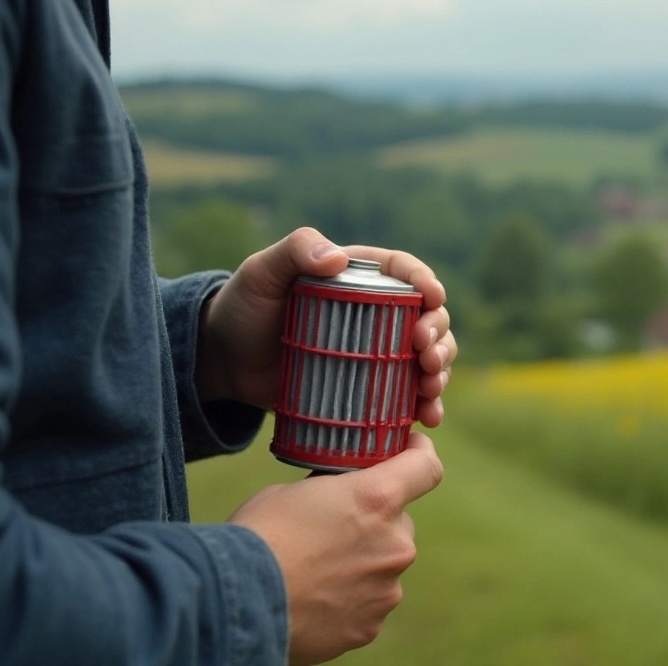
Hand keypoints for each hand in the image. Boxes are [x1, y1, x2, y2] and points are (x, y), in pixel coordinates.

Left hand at [196, 227, 457, 425]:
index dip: (428, 282)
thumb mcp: (261, 272)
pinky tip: (428, 416)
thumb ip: (294, 250)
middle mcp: (379, 313)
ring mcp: (378, 352)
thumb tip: (337, 258)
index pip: (406, 272)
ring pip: (428, 356)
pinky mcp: (370, 387)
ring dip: (440, 369)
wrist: (226, 363)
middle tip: (425, 352)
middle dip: (439, 334)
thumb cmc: (244, 307)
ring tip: (430, 385)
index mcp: (361, 277)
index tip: (433, 297)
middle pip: (429, 317)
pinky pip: (409, 395)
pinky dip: (426, 405)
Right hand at [229, 431, 443, 664]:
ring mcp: (387, 588)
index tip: (411, 450)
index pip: (426, 468)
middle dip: (374, 524)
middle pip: (399, 523)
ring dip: (362, 564)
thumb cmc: (259, 536)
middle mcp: (394, 544)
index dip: (420, 454)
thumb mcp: (295, 491)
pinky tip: (315, 599)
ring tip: (316, 571)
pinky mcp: (371, 625)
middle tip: (334, 531)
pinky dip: (349, 599)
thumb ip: (334, 492)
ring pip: (384, 566)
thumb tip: (341, 498)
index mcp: (378, 500)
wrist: (237, 601)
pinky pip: (369, 603)